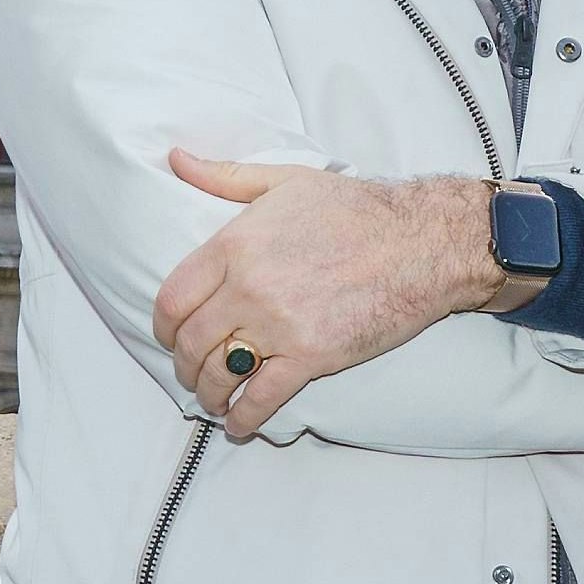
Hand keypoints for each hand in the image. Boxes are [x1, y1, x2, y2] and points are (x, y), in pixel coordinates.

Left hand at [150, 148, 499, 439]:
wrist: (420, 242)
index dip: (164, 324)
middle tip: (190, 370)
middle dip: (183, 363)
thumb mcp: (285, 180)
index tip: (170, 334)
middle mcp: (249, 288)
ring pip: (219, 374)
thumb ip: (225, 176)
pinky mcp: (312, 357)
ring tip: (213, 398)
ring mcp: (279, 325)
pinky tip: (239, 423)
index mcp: (235, 244)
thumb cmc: (355, 209)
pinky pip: (263, 398)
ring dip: (208, 393)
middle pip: (191, 341)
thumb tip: (177, 159)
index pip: (173, 297)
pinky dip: (244, 418)